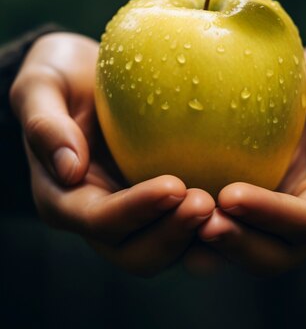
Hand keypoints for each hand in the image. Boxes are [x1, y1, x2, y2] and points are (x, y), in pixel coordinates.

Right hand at [10, 32, 213, 275]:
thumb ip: (44, 123)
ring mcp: (134, 217)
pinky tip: (241, 204)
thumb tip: (68, 168)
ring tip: (229, 208)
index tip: (175, 184)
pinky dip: (213, 226)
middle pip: (135, 253)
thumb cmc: (61, 75)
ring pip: (166, 251)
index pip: (100, 220)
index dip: (136, 210)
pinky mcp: (161, 207)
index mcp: (64, 198)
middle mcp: (99, 218)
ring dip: (196, 238)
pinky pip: (188, 230)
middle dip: (172, 235)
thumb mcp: (41, 84)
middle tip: (208, 203)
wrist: (87, 78)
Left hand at [197, 31, 305, 275]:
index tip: (230, 194)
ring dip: (213, 245)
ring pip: (247, 247)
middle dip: (237, 244)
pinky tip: (166, 208)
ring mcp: (279, 208)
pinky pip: (228, 222)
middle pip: (276, 253)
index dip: (271, 214)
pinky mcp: (254, 194)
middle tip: (197, 222)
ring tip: (174, 221)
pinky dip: (198, 226)